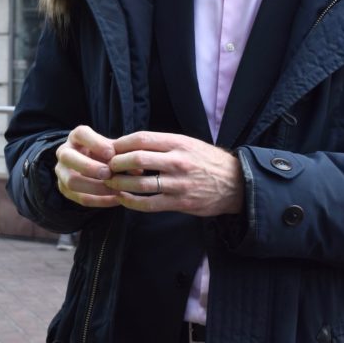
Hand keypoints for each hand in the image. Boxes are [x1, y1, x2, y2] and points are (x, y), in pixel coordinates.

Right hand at [54, 125, 120, 208]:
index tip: (111, 153)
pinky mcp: (64, 188)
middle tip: (108, 173)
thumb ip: (123, 155)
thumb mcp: (112, 149)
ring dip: (95, 187)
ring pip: (72, 181)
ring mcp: (61, 171)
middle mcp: (64, 152)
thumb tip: (138, 170)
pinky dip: (100, 201)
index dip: (95, 143)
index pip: (81, 134)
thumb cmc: (104, 153)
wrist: (90, 164)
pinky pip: (80, 198)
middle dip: (89, 167)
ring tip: (115, 189)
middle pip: (69, 158)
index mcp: (76, 137)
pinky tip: (116, 199)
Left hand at [105, 131, 243, 215]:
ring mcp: (178, 183)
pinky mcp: (180, 202)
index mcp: (178, 143)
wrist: (237, 183)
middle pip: (136, 159)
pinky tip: (123, 199)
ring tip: (110, 183)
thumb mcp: (188, 143)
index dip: (121, 144)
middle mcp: (177, 161)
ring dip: (120, 183)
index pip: (141, 139)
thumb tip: (132, 145)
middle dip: (116, 163)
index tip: (111, 148)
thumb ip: (163, 144)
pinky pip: (149, 204)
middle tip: (107, 166)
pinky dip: (132, 202)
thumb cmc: (207, 161)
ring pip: (139, 183)